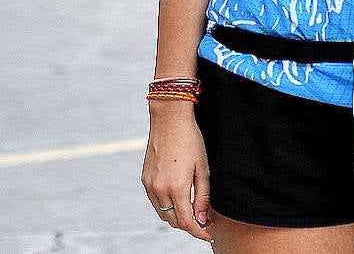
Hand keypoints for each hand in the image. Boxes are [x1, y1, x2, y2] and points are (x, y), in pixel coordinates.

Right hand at [141, 104, 212, 241]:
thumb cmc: (190, 140)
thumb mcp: (203, 168)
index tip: (209, 234)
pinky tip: (178, 198)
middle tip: (203, 221)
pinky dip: (167, 206)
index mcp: (177, 187)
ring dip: (177, 217)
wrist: (169, 119)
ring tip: (192, 210)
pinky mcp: (145, 179)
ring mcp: (150, 185)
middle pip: (174, 221)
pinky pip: (155, 202)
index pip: (187, 222)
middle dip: (189, 225)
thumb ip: (202, 197)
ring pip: (163, 214)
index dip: (199, 232)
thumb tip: (202, 219)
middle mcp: (160, 189)